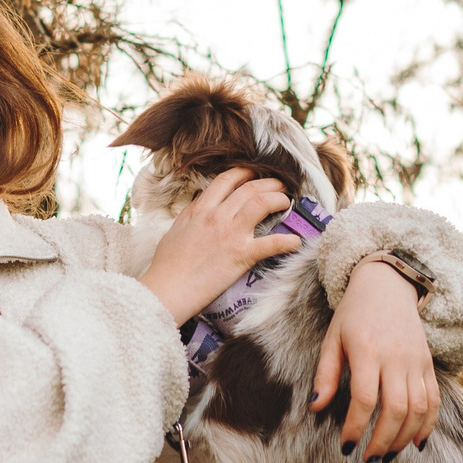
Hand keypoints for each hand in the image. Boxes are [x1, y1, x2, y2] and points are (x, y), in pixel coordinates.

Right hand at [137, 169, 300, 323]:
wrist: (167, 289)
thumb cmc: (167, 265)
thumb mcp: (176, 230)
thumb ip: (191, 214)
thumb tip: (201, 202)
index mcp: (200, 210)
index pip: (226, 180)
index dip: (244, 173)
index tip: (254, 174)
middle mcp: (217, 216)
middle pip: (249, 188)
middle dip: (269, 182)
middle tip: (279, 185)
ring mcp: (230, 234)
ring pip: (261, 204)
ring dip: (279, 199)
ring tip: (287, 201)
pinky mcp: (241, 256)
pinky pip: (270, 243)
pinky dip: (286, 241)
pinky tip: (296, 241)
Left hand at [313, 260, 439, 462]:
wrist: (388, 286)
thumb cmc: (354, 315)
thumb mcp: (332, 339)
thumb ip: (325, 374)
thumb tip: (315, 408)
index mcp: (367, 350)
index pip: (365, 398)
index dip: (355, 427)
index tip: (345, 446)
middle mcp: (395, 357)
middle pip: (396, 409)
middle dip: (382, 441)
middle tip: (368, 461)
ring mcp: (416, 361)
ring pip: (418, 409)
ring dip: (404, 438)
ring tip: (387, 456)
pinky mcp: (428, 364)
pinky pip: (434, 400)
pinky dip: (428, 425)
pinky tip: (416, 443)